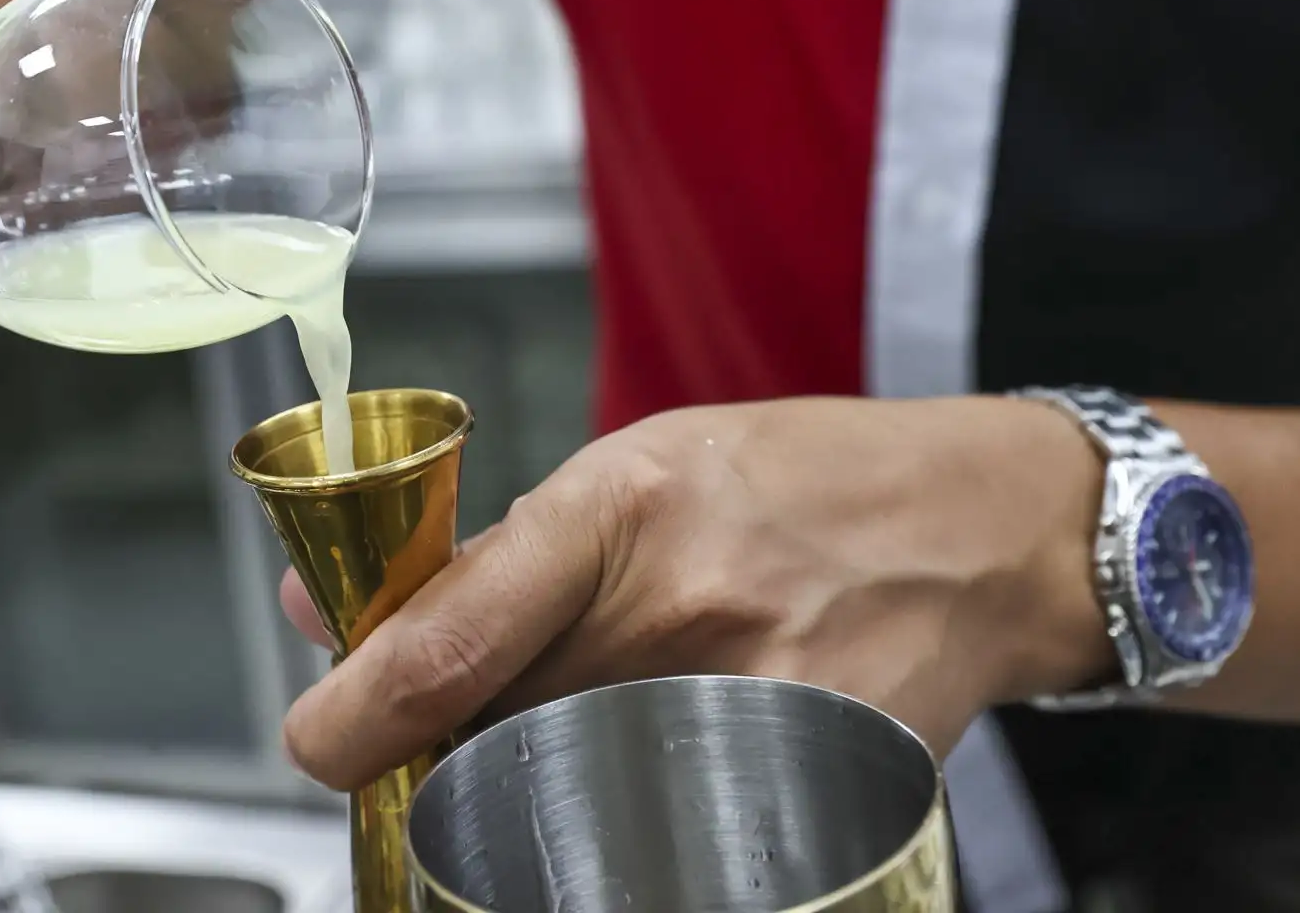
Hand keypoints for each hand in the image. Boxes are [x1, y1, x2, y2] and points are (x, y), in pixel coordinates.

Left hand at [277, 395, 1112, 790]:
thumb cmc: (796, 484)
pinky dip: (626, 811)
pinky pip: (666, 828)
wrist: (979, 532)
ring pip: (567, 794)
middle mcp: (685, 609)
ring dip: (533, 781)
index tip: (320, 740)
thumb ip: (482, 558)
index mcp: (622, 507)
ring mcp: (756, 705)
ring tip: (588, 720)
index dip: (349, 716)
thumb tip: (324, 611)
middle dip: (443, 751)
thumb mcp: (630, 471)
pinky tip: (656, 760)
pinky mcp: (814, 781)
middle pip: (492, 742)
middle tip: (453, 730)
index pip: (445, 643)